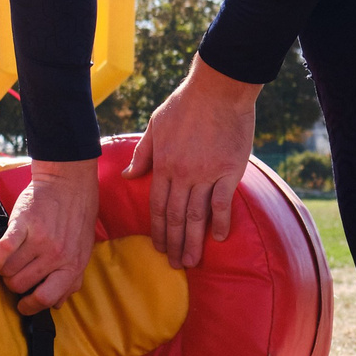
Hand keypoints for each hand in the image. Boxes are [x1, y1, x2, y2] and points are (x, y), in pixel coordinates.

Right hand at [0, 159, 98, 311]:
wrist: (69, 184)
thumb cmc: (76, 220)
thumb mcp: (82, 252)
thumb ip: (72, 280)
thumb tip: (58, 305)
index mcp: (72, 266)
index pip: (46, 298)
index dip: (30, 306)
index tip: (22, 306)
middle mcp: (56, 255)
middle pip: (20, 285)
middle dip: (13, 284)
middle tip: (14, 275)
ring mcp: (39, 240)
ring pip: (8, 271)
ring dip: (4, 270)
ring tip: (7, 263)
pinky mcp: (23, 224)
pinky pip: (1, 251)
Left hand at [128, 56, 259, 267]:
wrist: (218, 90)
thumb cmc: (185, 104)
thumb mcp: (156, 125)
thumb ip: (143, 153)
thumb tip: (127, 175)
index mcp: (163, 164)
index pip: (156, 206)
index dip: (156, 230)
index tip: (158, 247)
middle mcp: (182, 174)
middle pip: (174, 217)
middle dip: (173, 243)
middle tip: (175, 265)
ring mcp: (206, 174)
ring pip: (196, 216)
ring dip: (193, 241)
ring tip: (191, 261)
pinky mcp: (229, 171)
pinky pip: (222, 203)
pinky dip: (220, 222)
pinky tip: (219, 238)